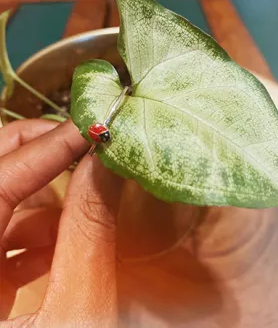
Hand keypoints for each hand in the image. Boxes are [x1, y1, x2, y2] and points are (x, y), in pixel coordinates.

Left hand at [0, 119, 121, 326]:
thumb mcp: (80, 312)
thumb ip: (91, 232)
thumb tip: (108, 169)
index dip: (49, 148)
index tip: (90, 128)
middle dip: (40, 153)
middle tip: (86, 145)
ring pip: (1, 200)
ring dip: (44, 195)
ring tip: (84, 202)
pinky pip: (6, 231)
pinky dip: (38, 226)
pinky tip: (65, 239)